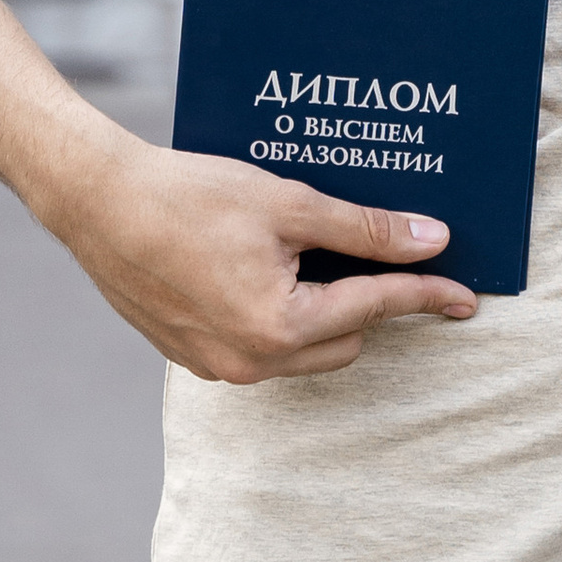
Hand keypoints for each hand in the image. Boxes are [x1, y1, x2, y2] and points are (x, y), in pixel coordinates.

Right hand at [42, 133, 477, 382]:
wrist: (95, 201)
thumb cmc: (190, 195)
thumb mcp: (289, 203)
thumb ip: (365, 230)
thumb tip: (430, 241)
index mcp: (280, 327)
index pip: (376, 308)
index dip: (425, 295)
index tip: (465, 298)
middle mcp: (250, 362)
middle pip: (346, 340)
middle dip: (368, 301)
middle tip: (377, 253)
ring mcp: (217, 366)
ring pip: (305, 350)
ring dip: (324, 312)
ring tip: (317, 258)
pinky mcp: (191, 356)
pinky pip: (260, 347)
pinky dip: (280, 316)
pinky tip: (268, 270)